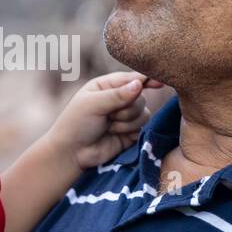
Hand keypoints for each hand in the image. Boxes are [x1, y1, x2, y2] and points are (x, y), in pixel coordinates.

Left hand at [44, 71, 163, 171]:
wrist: (72, 153)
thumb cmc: (76, 123)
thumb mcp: (93, 104)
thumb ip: (117, 94)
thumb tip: (139, 84)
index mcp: (106, 85)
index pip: (131, 78)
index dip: (146, 79)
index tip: (159, 82)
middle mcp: (118, 98)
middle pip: (140, 97)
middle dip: (126, 109)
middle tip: (108, 116)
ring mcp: (126, 116)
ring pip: (144, 113)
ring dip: (127, 121)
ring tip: (108, 127)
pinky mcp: (130, 131)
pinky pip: (143, 127)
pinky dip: (130, 131)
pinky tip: (115, 135)